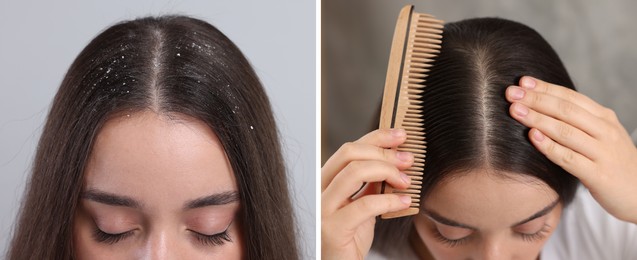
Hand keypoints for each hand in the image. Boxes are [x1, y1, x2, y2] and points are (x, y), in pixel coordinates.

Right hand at [321, 129, 413, 258]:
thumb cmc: (348, 241)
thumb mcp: (361, 207)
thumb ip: (370, 185)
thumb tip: (393, 160)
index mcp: (325, 181)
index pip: (349, 149)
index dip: (377, 137)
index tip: (401, 135)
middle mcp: (319, 190)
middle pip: (350, 153)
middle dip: (384, 152)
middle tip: (408, 159)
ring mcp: (322, 208)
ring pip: (355, 172)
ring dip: (387, 171)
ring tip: (407, 181)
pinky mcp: (332, 228)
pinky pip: (365, 204)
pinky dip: (390, 200)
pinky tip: (405, 202)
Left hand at [506, 76, 636, 222]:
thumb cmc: (612, 161)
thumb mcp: (600, 135)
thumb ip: (576, 120)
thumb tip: (540, 102)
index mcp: (604, 117)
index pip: (570, 97)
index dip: (545, 88)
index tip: (521, 82)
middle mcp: (605, 131)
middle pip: (566, 110)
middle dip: (536, 99)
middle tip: (510, 93)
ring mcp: (603, 153)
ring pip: (566, 131)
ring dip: (538, 119)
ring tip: (515, 110)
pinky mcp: (599, 175)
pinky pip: (569, 158)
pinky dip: (550, 146)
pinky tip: (532, 137)